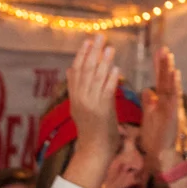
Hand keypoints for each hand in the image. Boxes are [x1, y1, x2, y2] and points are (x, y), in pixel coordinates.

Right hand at [64, 35, 124, 165]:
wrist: (94, 152)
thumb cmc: (91, 130)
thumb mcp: (78, 107)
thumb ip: (75, 88)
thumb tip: (69, 69)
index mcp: (74, 97)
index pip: (76, 71)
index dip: (82, 55)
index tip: (88, 41)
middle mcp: (80, 99)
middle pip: (85, 70)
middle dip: (93, 52)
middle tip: (100, 36)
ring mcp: (90, 105)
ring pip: (96, 78)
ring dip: (104, 61)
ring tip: (110, 47)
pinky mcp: (102, 111)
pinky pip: (107, 92)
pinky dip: (111, 79)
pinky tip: (117, 68)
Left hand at [139, 47, 183, 173]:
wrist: (161, 154)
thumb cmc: (155, 136)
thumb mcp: (149, 116)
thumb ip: (149, 102)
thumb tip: (146, 90)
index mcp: (161, 101)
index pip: (160, 80)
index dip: (160, 66)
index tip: (159, 51)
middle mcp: (168, 102)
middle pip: (166, 79)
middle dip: (165, 64)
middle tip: (164, 48)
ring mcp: (172, 107)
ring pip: (171, 86)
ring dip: (170, 71)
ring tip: (169, 56)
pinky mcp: (173, 114)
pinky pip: (174, 98)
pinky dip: (175, 85)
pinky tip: (175, 74)